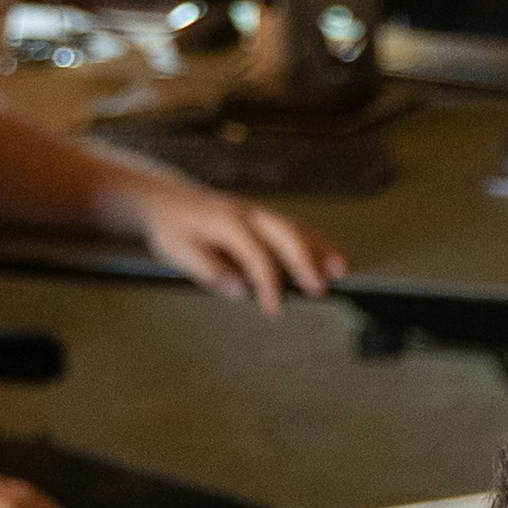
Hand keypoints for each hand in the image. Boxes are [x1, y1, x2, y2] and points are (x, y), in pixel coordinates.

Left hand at [120, 173, 345, 312]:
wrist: (167, 198)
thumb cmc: (172, 227)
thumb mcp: (177, 251)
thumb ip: (209, 270)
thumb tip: (239, 290)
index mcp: (225, 222)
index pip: (255, 254)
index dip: (268, 283)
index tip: (274, 309)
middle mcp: (247, 214)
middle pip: (284, 235)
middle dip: (305, 261)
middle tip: (319, 289)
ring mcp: (258, 214)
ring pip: (295, 229)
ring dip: (319, 249)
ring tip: (340, 270)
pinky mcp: (262, 218)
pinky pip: (294, 229)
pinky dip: (315, 243)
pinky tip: (330, 259)